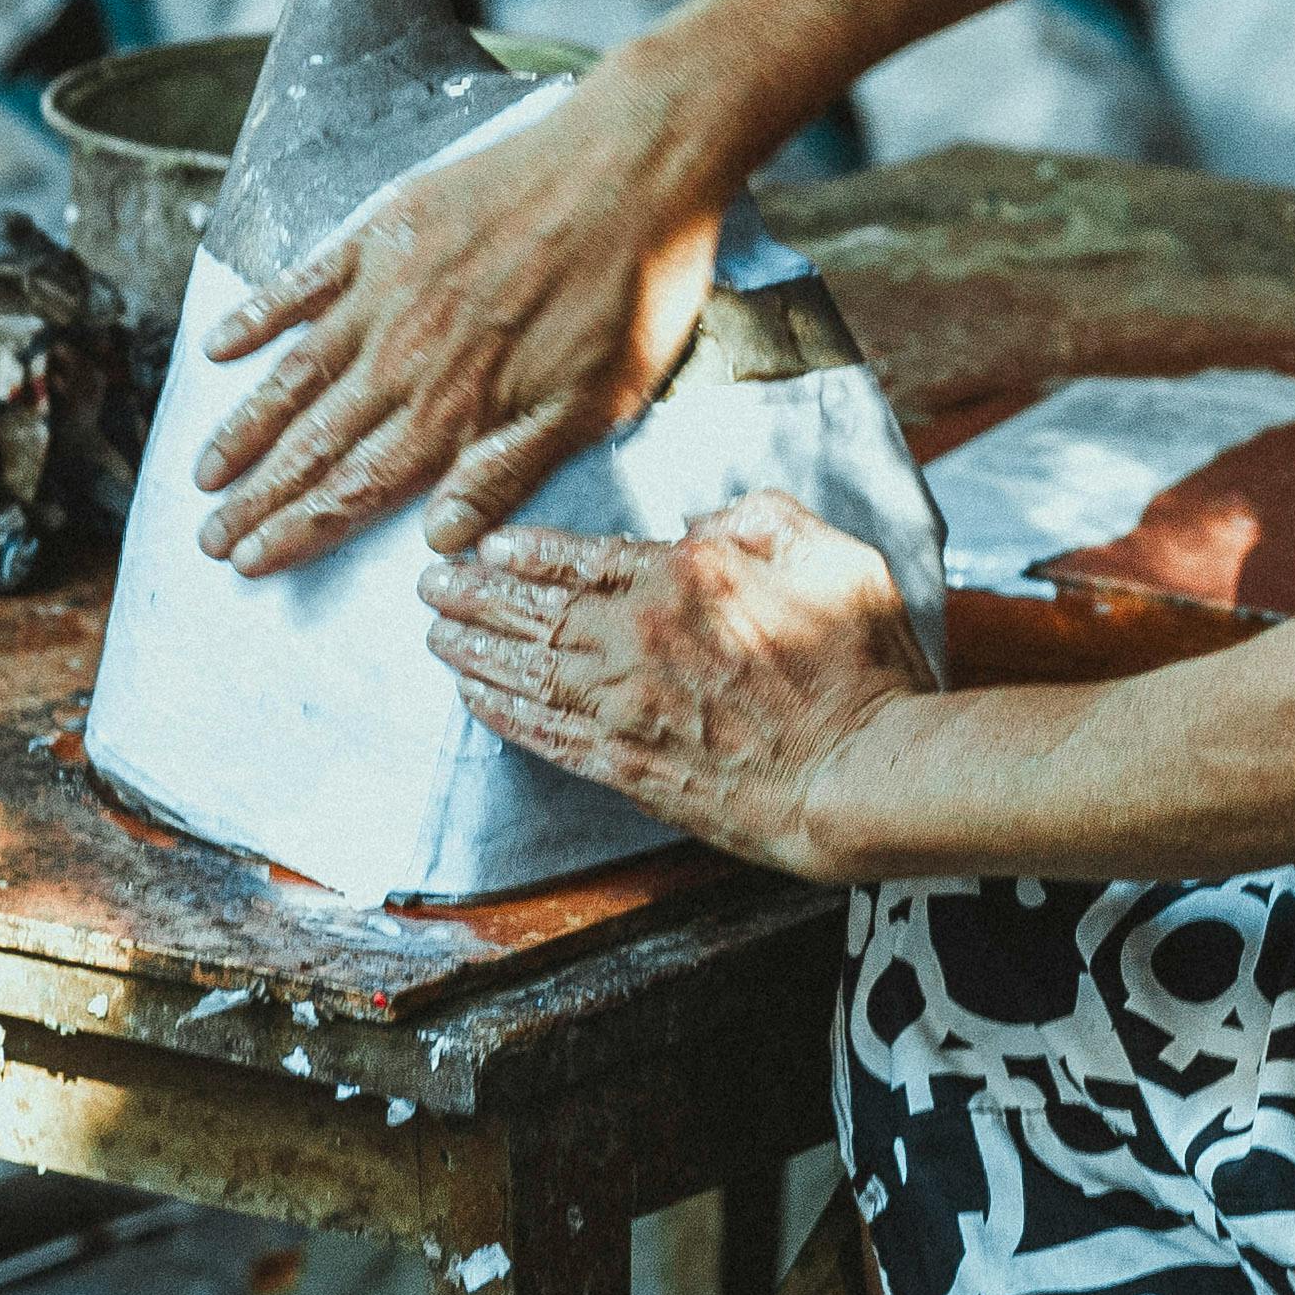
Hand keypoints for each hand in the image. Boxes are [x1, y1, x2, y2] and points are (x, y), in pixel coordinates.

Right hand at [187, 72, 723, 572]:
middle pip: (313, 444)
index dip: (298, 529)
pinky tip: (218, 345)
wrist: (632, 167)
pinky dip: (257, 314)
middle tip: (205, 539)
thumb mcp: (596, 402)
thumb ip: (510, 468)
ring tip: (203, 470)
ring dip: (245, 427)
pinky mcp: (383, 231)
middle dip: (256, 497)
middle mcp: (405, 358)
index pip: (356, 488)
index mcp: (457, 409)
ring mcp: (387, 291)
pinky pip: (302, 282)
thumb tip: (439, 536)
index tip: (248, 562)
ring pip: (295, 373)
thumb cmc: (632, 290)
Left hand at [421, 496, 920, 863]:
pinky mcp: (627, 766)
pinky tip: (473, 700)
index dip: (526, 551)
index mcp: (687, 578)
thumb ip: (765, 519)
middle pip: (535, 612)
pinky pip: (545, 734)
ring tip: (435, 636)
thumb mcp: (835, 558)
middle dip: (475, 596)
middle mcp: (640, 638)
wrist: (861, 775)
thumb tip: (702, 520)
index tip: (488, 543)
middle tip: (432, 586)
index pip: (581, 558)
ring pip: (526, 671)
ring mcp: (627, 707)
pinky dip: (502, 715)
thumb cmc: (863, 668)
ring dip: (472, 652)